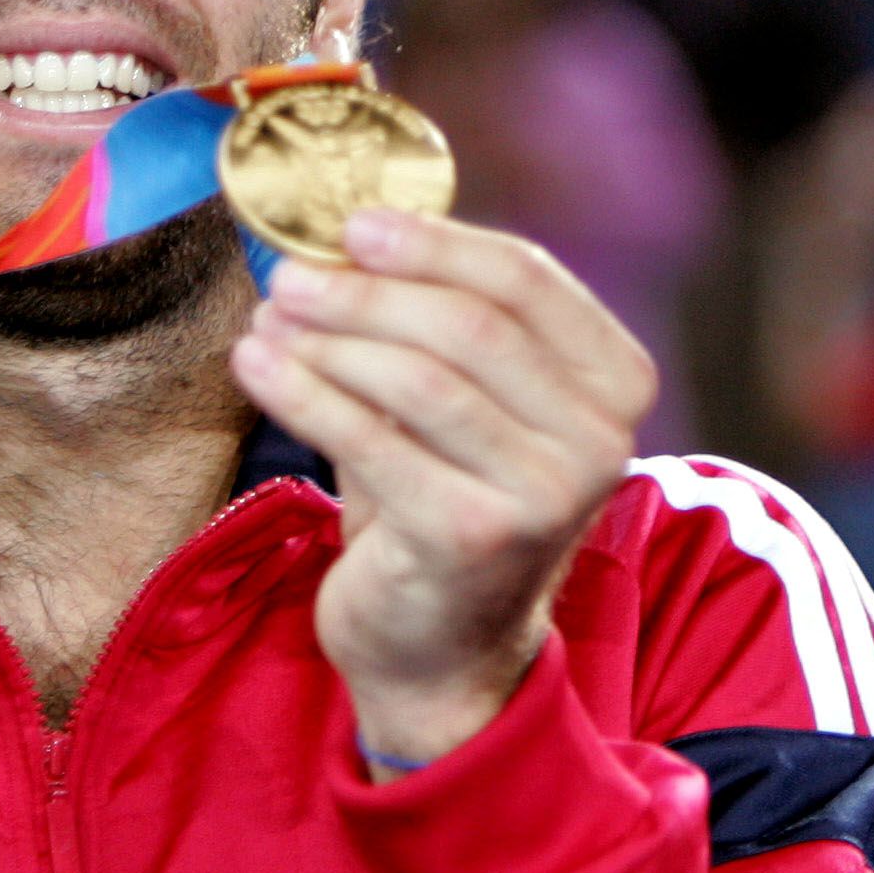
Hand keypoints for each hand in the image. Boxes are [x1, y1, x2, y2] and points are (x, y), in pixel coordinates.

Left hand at [230, 209, 656, 767]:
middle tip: (292, 275)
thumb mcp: (467, 402)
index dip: (433, 241)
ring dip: (330, 338)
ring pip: (422, 378)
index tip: (350, 225)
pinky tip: (256, 365)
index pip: (528, 280)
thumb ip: (437, 319)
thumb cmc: (445, 499)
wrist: (441, 648)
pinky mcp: (472, 537)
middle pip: (473, 324)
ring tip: (269, 319)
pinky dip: (303, 392)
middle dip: (369, 290)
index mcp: (617, 383)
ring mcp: (544, 494)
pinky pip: (371, 439)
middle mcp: (599, 440)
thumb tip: (345, 229)